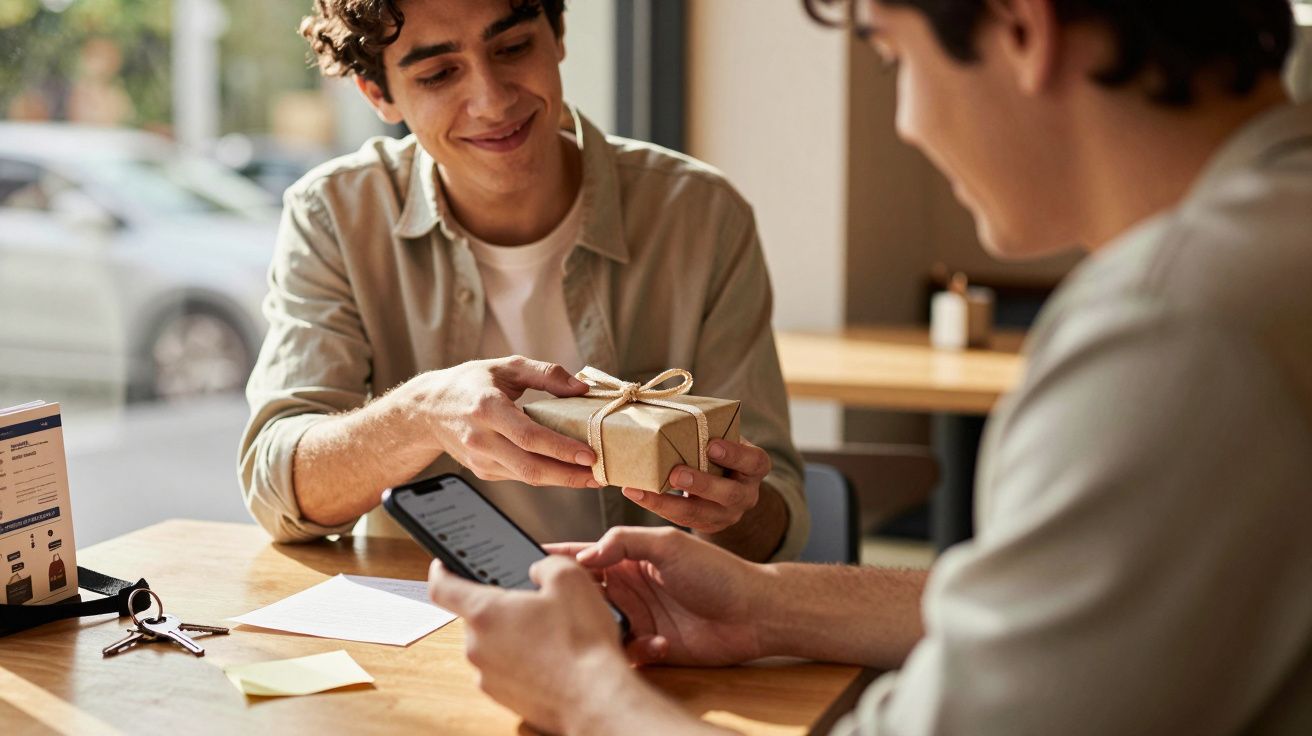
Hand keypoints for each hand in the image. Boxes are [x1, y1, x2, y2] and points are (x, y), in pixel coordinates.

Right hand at [401, 356, 598, 488]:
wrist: (428, 409)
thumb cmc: (470, 383)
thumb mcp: (507, 367)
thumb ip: (546, 373)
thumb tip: (582, 388)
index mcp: (487, 408)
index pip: (529, 436)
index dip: (561, 449)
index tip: (590, 454)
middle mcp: (481, 438)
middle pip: (530, 466)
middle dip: (569, 475)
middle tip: (600, 476)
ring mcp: (480, 459)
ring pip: (527, 477)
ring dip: (562, 480)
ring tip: (592, 476)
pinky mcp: (482, 471)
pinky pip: (519, 476)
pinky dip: (545, 476)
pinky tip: (566, 472)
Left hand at [428, 556, 633, 734]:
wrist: (596, 699)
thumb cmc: (581, 644)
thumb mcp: (570, 578)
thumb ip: (545, 564)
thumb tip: (538, 571)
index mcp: (485, 613)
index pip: (442, 587)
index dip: (441, 570)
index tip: (443, 564)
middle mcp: (478, 647)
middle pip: (477, 617)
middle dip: (502, 607)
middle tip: (536, 604)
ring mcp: (489, 677)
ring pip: (494, 644)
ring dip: (515, 636)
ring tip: (553, 636)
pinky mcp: (505, 698)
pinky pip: (507, 670)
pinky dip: (524, 662)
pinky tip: (554, 660)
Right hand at [561, 526, 771, 665]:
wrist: (754, 613)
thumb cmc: (717, 572)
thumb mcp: (669, 544)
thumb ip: (624, 541)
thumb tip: (584, 556)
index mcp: (629, 557)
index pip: (583, 555)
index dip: (556, 557)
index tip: (527, 560)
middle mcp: (629, 588)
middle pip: (582, 593)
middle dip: (568, 599)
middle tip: (557, 604)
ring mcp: (638, 618)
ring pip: (598, 625)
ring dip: (600, 628)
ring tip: (612, 626)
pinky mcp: (650, 647)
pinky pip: (625, 652)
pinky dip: (636, 650)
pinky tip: (660, 642)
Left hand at [620, 439, 770, 533]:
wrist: (729, 487)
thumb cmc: (720, 453)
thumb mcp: (724, 439)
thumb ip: (709, 429)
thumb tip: (667, 407)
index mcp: (755, 467)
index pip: (753, 461)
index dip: (734, 454)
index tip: (711, 445)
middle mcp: (746, 495)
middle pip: (729, 493)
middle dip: (701, 484)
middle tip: (676, 473)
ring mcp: (728, 515)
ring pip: (701, 515)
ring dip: (670, 503)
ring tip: (644, 491)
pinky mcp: (707, 526)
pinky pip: (682, 520)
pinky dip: (658, 507)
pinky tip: (637, 494)